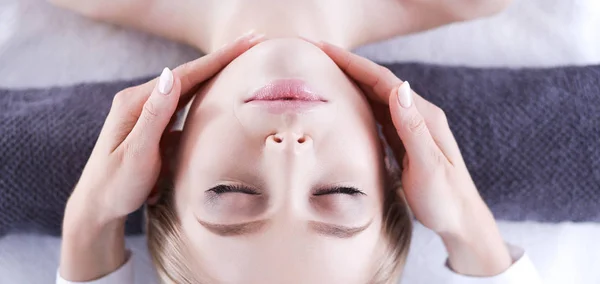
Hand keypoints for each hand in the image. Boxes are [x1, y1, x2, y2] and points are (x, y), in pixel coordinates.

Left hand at [60, 31, 264, 281]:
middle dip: (222, 59)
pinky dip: (205, 95)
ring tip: (241, 61)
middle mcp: (141, 101)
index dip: (218, 58)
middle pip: (189, 75)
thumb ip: (154, 115)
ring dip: (215, 74)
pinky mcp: (154, 127)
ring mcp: (147, 113)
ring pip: (188, 88)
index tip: (247, 43)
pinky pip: (184, 106)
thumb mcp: (136, 153)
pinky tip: (219, 93)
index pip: (185, 74)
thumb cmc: (115, 185)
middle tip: (253, 43)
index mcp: (136, 102)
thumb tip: (172, 74)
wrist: (97, 208)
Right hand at [313, 41, 511, 275]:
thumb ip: (412, 128)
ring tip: (325, 72)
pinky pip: (378, 115)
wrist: (461, 220)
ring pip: (376, 97)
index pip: (384, 81)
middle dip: (348, 66)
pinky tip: (346, 103)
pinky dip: (359, 103)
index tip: (326, 50)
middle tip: (317, 55)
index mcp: (423, 116)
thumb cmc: (445, 198)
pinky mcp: (405, 141)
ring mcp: (411, 128)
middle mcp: (417, 116)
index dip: (354, 63)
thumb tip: (398, 88)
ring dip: (352, 82)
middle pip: (378, 83)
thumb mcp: (429, 166)